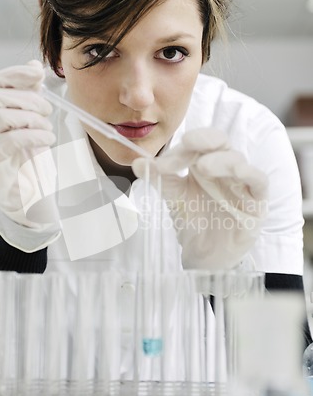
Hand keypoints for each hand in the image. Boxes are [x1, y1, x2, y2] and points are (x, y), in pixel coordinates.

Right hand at [0, 60, 58, 250]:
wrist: (26, 196)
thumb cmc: (27, 160)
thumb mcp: (31, 124)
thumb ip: (30, 97)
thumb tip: (35, 68)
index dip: (15, 74)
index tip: (38, 74)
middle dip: (28, 100)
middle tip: (48, 111)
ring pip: (2, 116)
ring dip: (32, 119)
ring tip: (47, 130)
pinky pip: (10, 139)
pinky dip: (33, 136)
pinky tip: (45, 140)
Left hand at [132, 128, 267, 269]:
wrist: (206, 256)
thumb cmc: (194, 221)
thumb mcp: (174, 197)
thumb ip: (160, 179)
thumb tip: (137, 163)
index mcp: (203, 162)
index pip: (195, 146)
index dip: (179, 151)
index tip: (161, 165)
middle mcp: (223, 167)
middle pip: (220, 142)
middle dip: (204, 140)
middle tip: (188, 143)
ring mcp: (241, 182)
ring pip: (237, 160)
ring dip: (221, 160)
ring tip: (203, 167)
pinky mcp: (256, 201)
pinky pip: (259, 181)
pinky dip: (251, 174)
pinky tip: (240, 172)